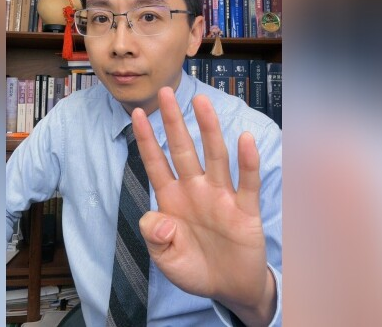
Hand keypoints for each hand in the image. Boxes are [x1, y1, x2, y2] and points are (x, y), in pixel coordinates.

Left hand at [131, 87, 275, 325]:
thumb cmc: (194, 269)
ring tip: (202, 104)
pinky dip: (247, 162)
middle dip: (173, 122)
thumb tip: (159, 219)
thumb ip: (155, 238)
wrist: (229, 290)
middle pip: (183, 150)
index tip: (135, 113)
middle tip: (166, 92)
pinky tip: (244, 140)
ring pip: (214, 157)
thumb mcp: (165, 259)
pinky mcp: (245, 210)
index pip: (156, 163)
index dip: (146, 139)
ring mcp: (221, 197)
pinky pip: (246, 182)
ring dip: (209, 130)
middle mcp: (196, 191)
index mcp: (172, 200)